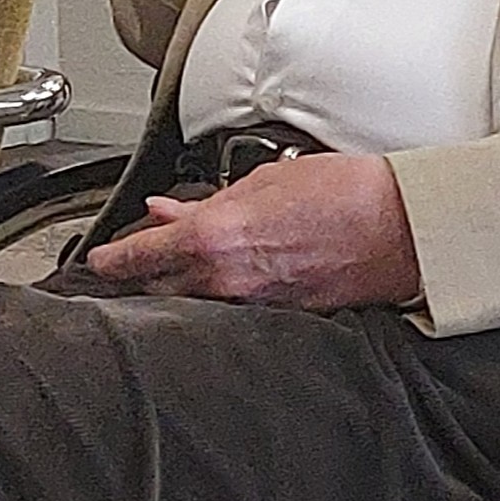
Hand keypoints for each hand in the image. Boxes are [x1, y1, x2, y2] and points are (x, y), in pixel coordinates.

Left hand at [78, 152, 423, 308]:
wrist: (402, 227)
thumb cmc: (348, 193)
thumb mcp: (267, 180)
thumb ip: (209, 202)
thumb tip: (170, 212)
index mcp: (214, 238)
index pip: (136, 258)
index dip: (109, 261)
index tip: (97, 262)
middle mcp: (225, 281)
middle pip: (158, 288)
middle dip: (144, 276)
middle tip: (140, 261)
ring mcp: (253, 306)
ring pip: (195, 302)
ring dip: (183, 287)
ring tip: (189, 268)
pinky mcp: (282, 320)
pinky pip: (235, 311)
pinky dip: (225, 297)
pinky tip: (235, 281)